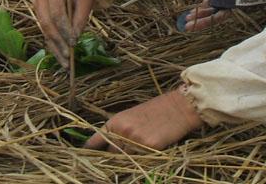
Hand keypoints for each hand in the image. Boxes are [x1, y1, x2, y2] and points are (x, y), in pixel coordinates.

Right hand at [33, 0, 96, 66]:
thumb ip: (81, 17)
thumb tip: (74, 38)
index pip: (57, 11)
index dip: (64, 28)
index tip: (73, 42)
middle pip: (47, 22)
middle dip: (58, 41)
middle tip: (68, 56)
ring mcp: (37, 4)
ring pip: (44, 30)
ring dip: (55, 47)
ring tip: (65, 62)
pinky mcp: (38, 14)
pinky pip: (45, 32)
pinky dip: (53, 45)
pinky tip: (61, 57)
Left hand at [85, 88, 204, 151]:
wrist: (180, 106)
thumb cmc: (158, 109)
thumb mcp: (133, 116)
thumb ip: (120, 130)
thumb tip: (109, 147)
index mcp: (115, 121)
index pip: (94, 142)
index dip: (90, 151)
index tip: (85, 158)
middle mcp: (121, 131)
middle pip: (110, 154)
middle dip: (116, 155)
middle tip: (128, 150)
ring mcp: (134, 140)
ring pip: (125, 159)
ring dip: (130, 158)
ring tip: (142, 147)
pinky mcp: (148, 148)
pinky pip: (140, 160)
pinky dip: (143, 158)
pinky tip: (152, 148)